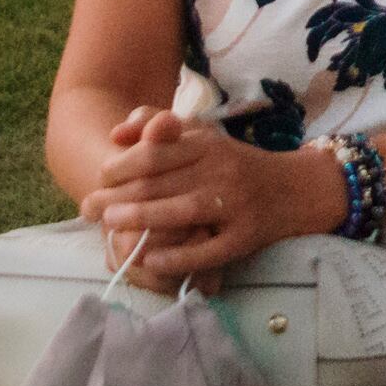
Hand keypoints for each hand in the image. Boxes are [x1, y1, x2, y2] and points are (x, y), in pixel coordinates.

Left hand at [82, 105, 328, 286]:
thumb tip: (117, 132)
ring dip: (143, 219)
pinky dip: (178, 255)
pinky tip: (152, 257)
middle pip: (164, 183)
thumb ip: (160, 128)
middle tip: (88, 208)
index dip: (123, 164)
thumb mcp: (204, 137)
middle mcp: (223, 171)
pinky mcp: (247, 236)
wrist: (297, 189)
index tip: (100, 176)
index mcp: (210, 145)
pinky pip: (209, 250)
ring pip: (183, 212)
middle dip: (119, 196)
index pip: (157, 152)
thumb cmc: (237, 164)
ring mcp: (236, 205)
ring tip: (110, 225)